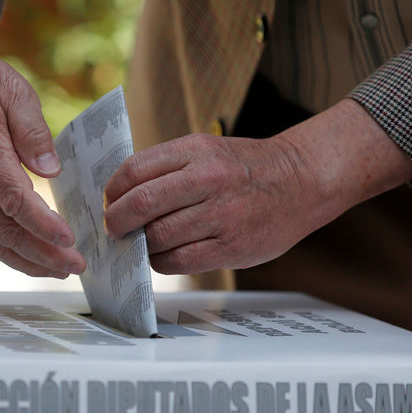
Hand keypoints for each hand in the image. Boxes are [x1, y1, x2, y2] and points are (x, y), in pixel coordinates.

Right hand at [0, 0, 85, 277]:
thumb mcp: (16, 93)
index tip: (71, 239)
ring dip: (26, 261)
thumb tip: (50, 171)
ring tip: (58, 271)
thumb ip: (33, 133)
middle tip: (75, 266)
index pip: (15, 200)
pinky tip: (32, 258)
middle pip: (4, 229)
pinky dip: (8, 251)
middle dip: (42, 254)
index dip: (43, 225)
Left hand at [103, 99, 411, 273]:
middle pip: (140, 205)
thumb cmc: (246, 168)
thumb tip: (120, 196)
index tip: (109, 203)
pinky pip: (178, 262)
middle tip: (114, 229)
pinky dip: (162, 262)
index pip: (133, 171)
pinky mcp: (231, 247)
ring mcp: (221, 215)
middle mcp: (208, 180)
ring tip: (143, 243)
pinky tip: (165, 255)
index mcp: (196, 151)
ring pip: (157, 238)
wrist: (301, 181)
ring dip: (141, 245)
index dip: (112, 192)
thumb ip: (167, 168)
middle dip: (117, 222)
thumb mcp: (207, 150)